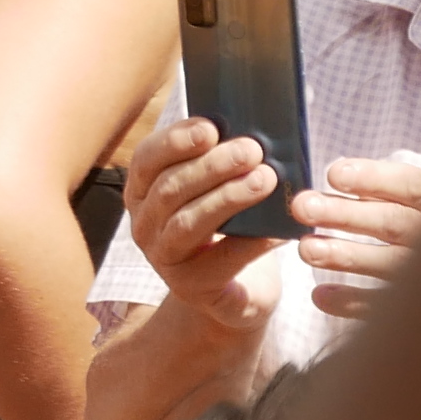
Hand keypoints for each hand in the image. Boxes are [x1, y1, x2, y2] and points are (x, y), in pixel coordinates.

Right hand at [122, 111, 282, 335]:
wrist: (233, 292)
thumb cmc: (225, 228)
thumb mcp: (213, 191)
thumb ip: (220, 163)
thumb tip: (252, 127)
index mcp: (142, 191)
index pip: (147, 159)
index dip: (175, 141)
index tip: (211, 127)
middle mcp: (143, 224)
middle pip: (169, 189)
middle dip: (211, 166)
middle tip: (252, 149)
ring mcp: (164, 258)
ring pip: (188, 222)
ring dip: (228, 198)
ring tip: (265, 180)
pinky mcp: (192, 286)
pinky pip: (221, 261)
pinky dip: (252, 242)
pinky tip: (278, 230)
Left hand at [290, 155, 420, 318]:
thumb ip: (397, 188)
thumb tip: (337, 172)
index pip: (412, 186)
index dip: (373, 179)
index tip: (333, 174)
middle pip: (392, 223)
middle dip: (344, 214)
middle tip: (301, 207)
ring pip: (388, 265)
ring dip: (343, 256)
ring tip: (306, 249)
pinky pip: (387, 307)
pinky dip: (352, 302)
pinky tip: (320, 295)